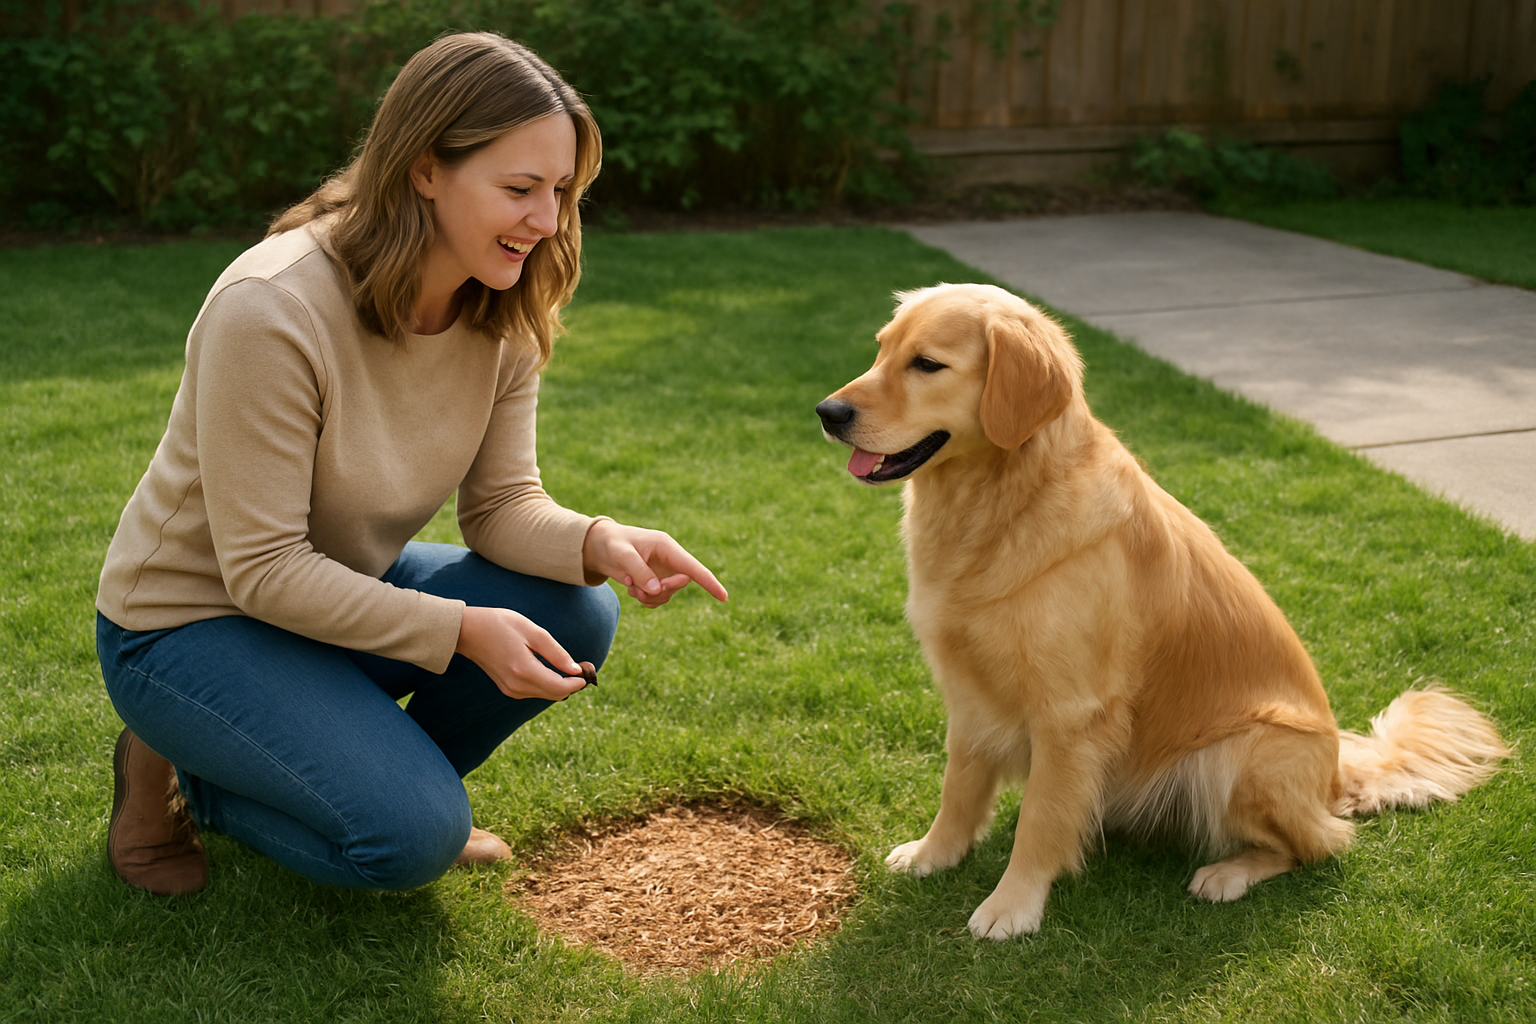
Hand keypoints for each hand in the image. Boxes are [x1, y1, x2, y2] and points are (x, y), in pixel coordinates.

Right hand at [454, 605, 588, 699]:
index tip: (587, 669)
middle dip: (572, 683)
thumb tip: (576, 670)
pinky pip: (535, 691)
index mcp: (524, 671)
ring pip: (547, 694)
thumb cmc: (500, 624)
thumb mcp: (532, 632)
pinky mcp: (508, 689)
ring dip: (560, 684)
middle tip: (582, 666)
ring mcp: (511, 690)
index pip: (560, 688)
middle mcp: (517, 686)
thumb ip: (556, 653)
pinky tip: (550, 668)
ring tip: (568, 665)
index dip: (578, 682)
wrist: (467, 631)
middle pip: (555, 694)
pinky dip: (547, 683)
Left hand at [582, 519, 728, 608]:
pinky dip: (646, 600)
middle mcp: (669, 559)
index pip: (693, 567)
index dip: (709, 582)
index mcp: (667, 546)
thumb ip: (639, 571)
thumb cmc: (611, 543)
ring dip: (651, 597)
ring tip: (630, 587)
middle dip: (663, 591)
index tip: (724, 597)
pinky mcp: (655, 580)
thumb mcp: (622, 555)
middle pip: (680, 583)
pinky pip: (659, 598)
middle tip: (639, 589)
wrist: (599, 546)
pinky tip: (632, 590)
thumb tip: (658, 590)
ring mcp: (663, 571)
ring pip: (668, 594)